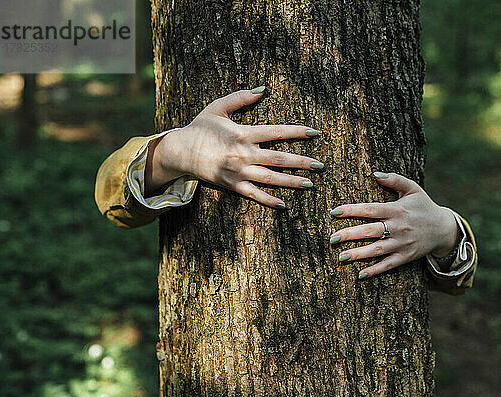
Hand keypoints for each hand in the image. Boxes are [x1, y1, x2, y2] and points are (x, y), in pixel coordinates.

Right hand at [145, 87, 323, 207]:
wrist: (179, 151)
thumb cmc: (200, 128)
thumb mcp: (218, 107)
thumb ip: (241, 97)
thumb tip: (263, 88)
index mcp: (242, 133)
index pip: (276, 132)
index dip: (297, 132)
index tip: (315, 133)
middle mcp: (242, 154)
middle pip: (278, 158)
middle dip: (301, 162)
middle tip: (321, 165)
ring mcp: (237, 172)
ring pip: (270, 178)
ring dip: (291, 182)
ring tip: (310, 184)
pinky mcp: (231, 186)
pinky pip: (253, 195)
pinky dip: (269, 200)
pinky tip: (285, 205)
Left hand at [329, 172, 458, 279]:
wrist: (444, 228)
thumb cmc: (423, 206)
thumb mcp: (413, 188)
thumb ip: (395, 179)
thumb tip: (375, 174)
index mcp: (397, 209)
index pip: (370, 209)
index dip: (351, 210)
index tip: (334, 212)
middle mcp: (398, 227)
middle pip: (371, 231)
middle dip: (350, 234)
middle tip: (332, 238)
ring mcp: (402, 243)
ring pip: (377, 249)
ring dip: (359, 254)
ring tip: (341, 257)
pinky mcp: (406, 256)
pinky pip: (389, 265)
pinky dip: (375, 270)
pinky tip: (360, 274)